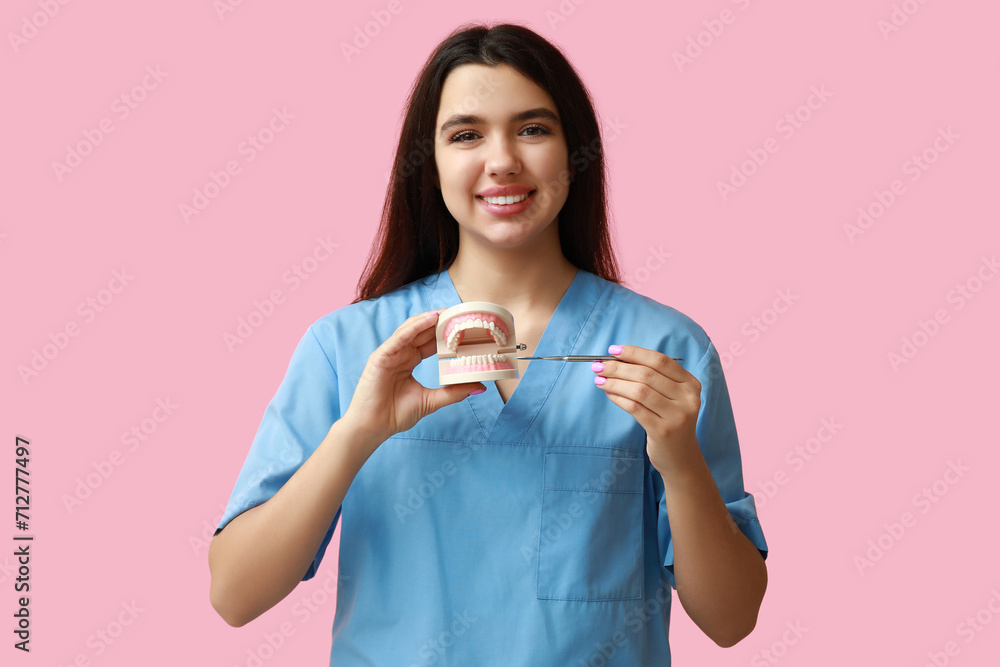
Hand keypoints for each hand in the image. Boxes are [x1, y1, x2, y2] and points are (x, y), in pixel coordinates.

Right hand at [342, 310, 484, 445]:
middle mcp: (400, 354)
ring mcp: (389, 354)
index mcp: (409, 361)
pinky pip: (399, 338)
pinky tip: (429, 320)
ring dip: (428, 319)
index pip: (429, 342)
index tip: (464, 326)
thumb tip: (480, 386)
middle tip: (459, 312)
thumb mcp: (432, 400)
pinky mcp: (380, 357)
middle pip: (421, 332)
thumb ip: (453, 392)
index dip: (445, 333)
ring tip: (447, 312)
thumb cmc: (396, 415)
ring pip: (410, 330)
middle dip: (439, 321)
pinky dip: (414, 328)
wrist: (373, 428)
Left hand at [592, 344, 701, 471]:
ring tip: (599, 379)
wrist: (681, 457)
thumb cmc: (669, 420)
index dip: (635, 353)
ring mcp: (677, 415)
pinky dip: (618, 398)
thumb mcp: (670, 397)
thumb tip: (616, 360)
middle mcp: (688, 398)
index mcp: (690, 384)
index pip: (660, 361)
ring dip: (615, 382)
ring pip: (640, 391)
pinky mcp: (663, 431)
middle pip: (647, 374)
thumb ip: (652, 378)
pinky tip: (609, 394)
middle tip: (598, 366)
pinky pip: (635, 408)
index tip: (613, 350)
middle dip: (619, 367)